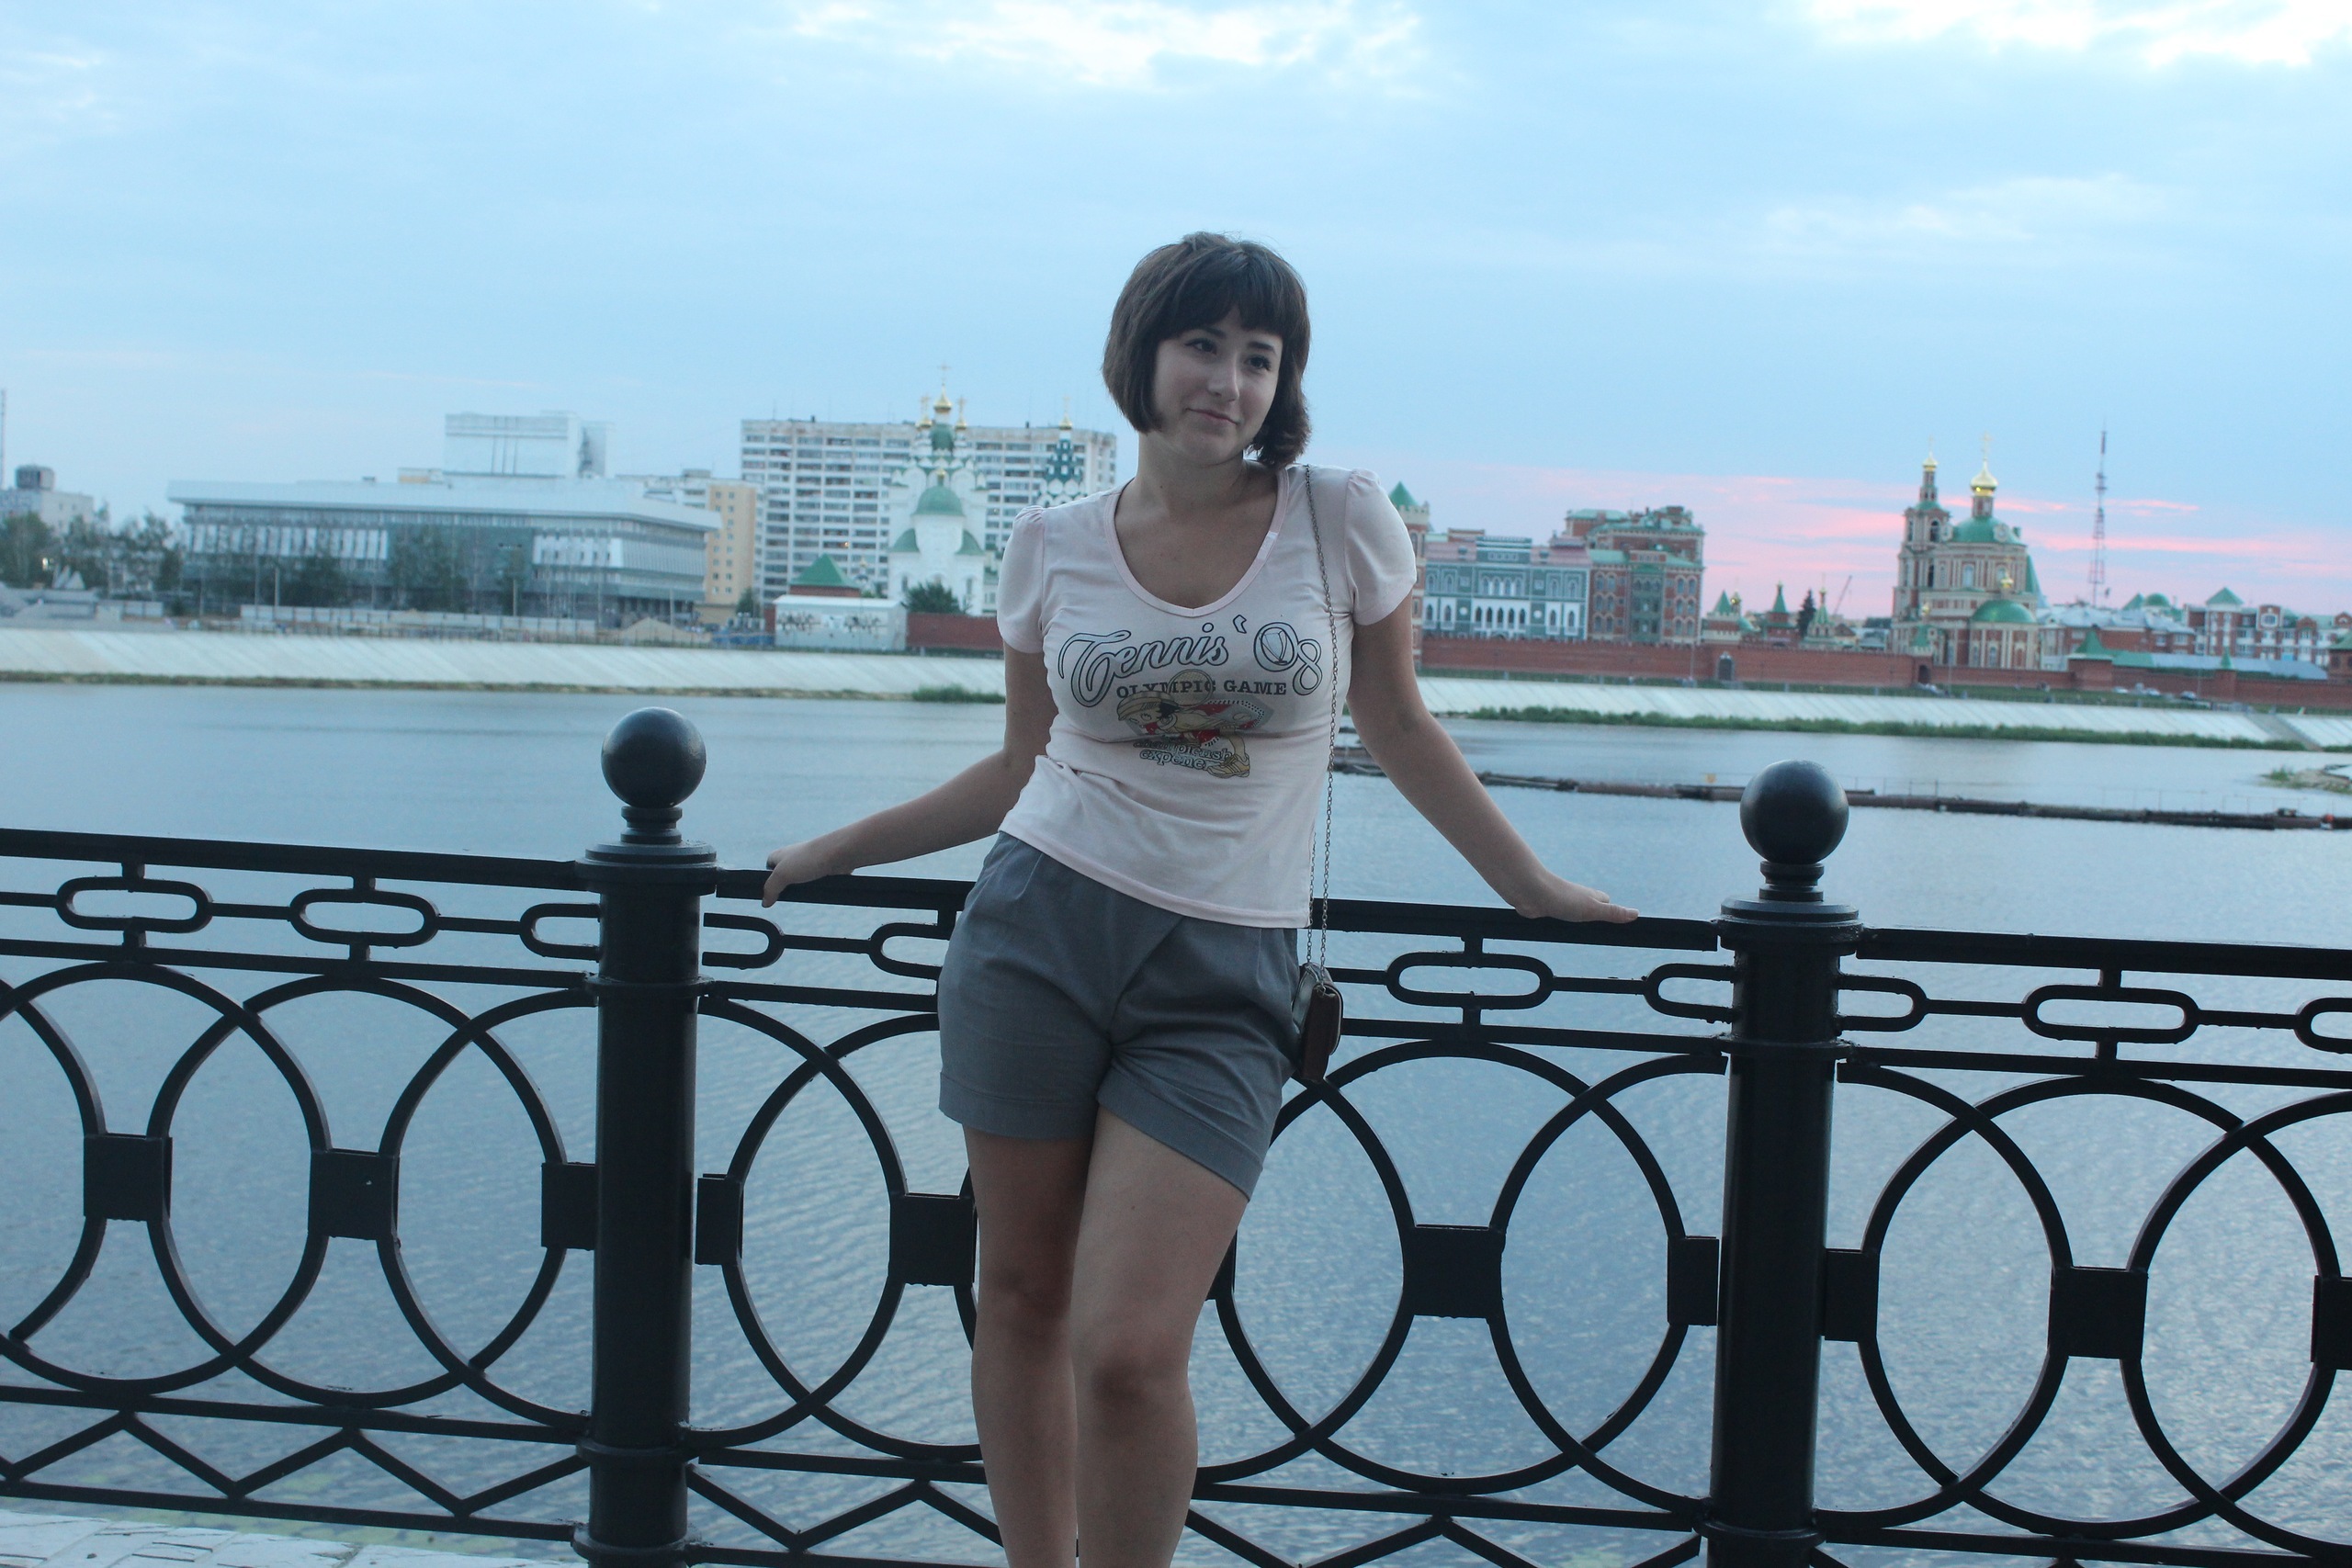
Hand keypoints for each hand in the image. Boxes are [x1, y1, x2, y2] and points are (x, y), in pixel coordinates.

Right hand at [761, 841, 838, 905]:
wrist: (838, 853)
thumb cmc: (807, 859)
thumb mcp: (781, 875)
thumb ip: (771, 889)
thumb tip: (765, 903)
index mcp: (779, 855)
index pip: (768, 868)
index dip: (769, 880)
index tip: (773, 889)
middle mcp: (793, 857)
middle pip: (786, 878)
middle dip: (789, 887)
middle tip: (791, 892)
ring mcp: (809, 863)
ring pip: (803, 882)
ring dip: (805, 888)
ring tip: (807, 890)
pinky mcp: (823, 869)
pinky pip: (817, 882)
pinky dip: (818, 887)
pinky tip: (820, 888)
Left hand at [1511, 868, 1637, 923]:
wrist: (1530, 892)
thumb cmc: (1562, 897)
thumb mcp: (1592, 909)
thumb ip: (1612, 913)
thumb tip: (1636, 914)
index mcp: (1591, 896)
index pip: (1607, 903)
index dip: (1612, 912)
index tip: (1619, 926)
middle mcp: (1577, 899)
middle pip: (1590, 910)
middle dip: (1594, 920)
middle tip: (1599, 933)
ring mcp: (1562, 904)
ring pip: (1572, 916)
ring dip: (1575, 923)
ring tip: (1580, 934)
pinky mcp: (1547, 909)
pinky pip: (1556, 919)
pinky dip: (1558, 924)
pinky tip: (1558, 931)